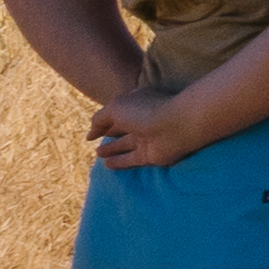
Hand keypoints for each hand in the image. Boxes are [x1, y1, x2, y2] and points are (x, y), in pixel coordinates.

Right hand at [88, 86, 207, 175]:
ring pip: (126, 145)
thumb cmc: (147, 110)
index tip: (94, 128)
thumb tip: (91, 133)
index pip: (118, 110)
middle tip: (96, 142)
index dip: (105, 119)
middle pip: (123, 128)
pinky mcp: (152, 154)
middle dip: (110, 133)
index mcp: (138, 103)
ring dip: (113, 149)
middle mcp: (143, 120)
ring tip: (98, 153)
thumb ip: (100, 119)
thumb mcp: (116, 108)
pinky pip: (131, 159)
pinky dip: (120, 162)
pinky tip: (107, 165)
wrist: (178, 125)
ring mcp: (148, 138)